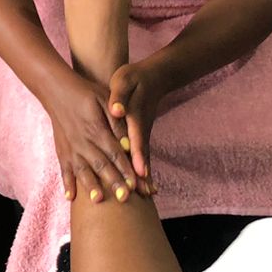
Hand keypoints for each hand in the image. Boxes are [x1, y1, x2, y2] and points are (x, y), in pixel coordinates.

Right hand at [46, 71, 138, 203]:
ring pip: (82, 169)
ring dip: (90, 185)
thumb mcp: (105, 99)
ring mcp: (70, 147)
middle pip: (100, 164)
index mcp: (96, 128)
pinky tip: (70, 198)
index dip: (125, 167)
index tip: (136, 183)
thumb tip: (127, 143)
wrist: (56, 90)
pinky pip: (64, 169)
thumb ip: (116, 122)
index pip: (114, 151)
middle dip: (113, 182)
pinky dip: (67, 183)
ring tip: (98, 200)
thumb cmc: (86, 93)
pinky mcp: (61, 151)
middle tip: (125, 198)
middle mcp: (82, 141)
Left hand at [106, 59, 167, 192]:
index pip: (135, 138)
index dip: (136, 155)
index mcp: (135, 116)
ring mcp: (143, 134)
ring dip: (146, 175)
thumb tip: (116, 109)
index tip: (139, 171)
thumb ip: (120, 96)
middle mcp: (141, 128)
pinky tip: (145, 186)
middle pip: (142, 153)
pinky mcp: (142, 137)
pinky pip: (143, 156)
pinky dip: (144, 171)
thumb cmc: (135, 78)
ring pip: (144, 157)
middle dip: (143, 173)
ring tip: (148, 195)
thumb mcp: (125, 81)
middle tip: (144, 192)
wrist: (154, 77)